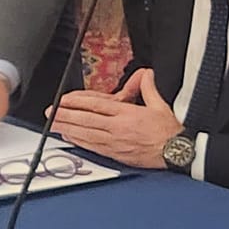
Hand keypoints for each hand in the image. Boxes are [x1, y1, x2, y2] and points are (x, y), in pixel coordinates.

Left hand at [51, 68, 182, 167]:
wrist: (177, 153)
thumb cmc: (170, 132)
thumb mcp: (161, 105)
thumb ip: (149, 88)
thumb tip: (146, 75)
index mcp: (127, 114)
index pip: (96, 106)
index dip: (77, 103)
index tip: (64, 100)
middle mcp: (118, 128)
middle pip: (86, 120)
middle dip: (65, 115)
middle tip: (50, 112)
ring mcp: (115, 142)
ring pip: (86, 134)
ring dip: (67, 128)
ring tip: (53, 124)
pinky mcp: (115, 154)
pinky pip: (93, 147)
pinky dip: (79, 142)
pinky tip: (69, 137)